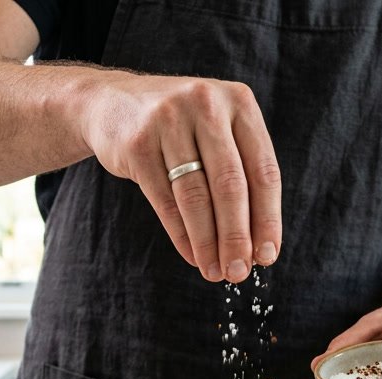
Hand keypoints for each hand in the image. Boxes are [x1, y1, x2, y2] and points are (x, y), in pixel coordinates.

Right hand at [81, 72, 281, 282]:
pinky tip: (192, 256)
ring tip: (215, 271)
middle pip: (230, 185)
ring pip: (196, 196)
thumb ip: (241, 174)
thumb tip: (256, 246)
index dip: (268, 219)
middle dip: (237, 237)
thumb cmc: (180, 129)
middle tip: (240, 272)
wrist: (114, 102)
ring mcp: (168, 121)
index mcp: (239, 102)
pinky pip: (165, 200)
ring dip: (208, 242)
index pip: (263, 171)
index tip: (267, 255)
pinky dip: (181, 235)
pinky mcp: (138, 144)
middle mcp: (206, 104)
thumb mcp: (217, 133)